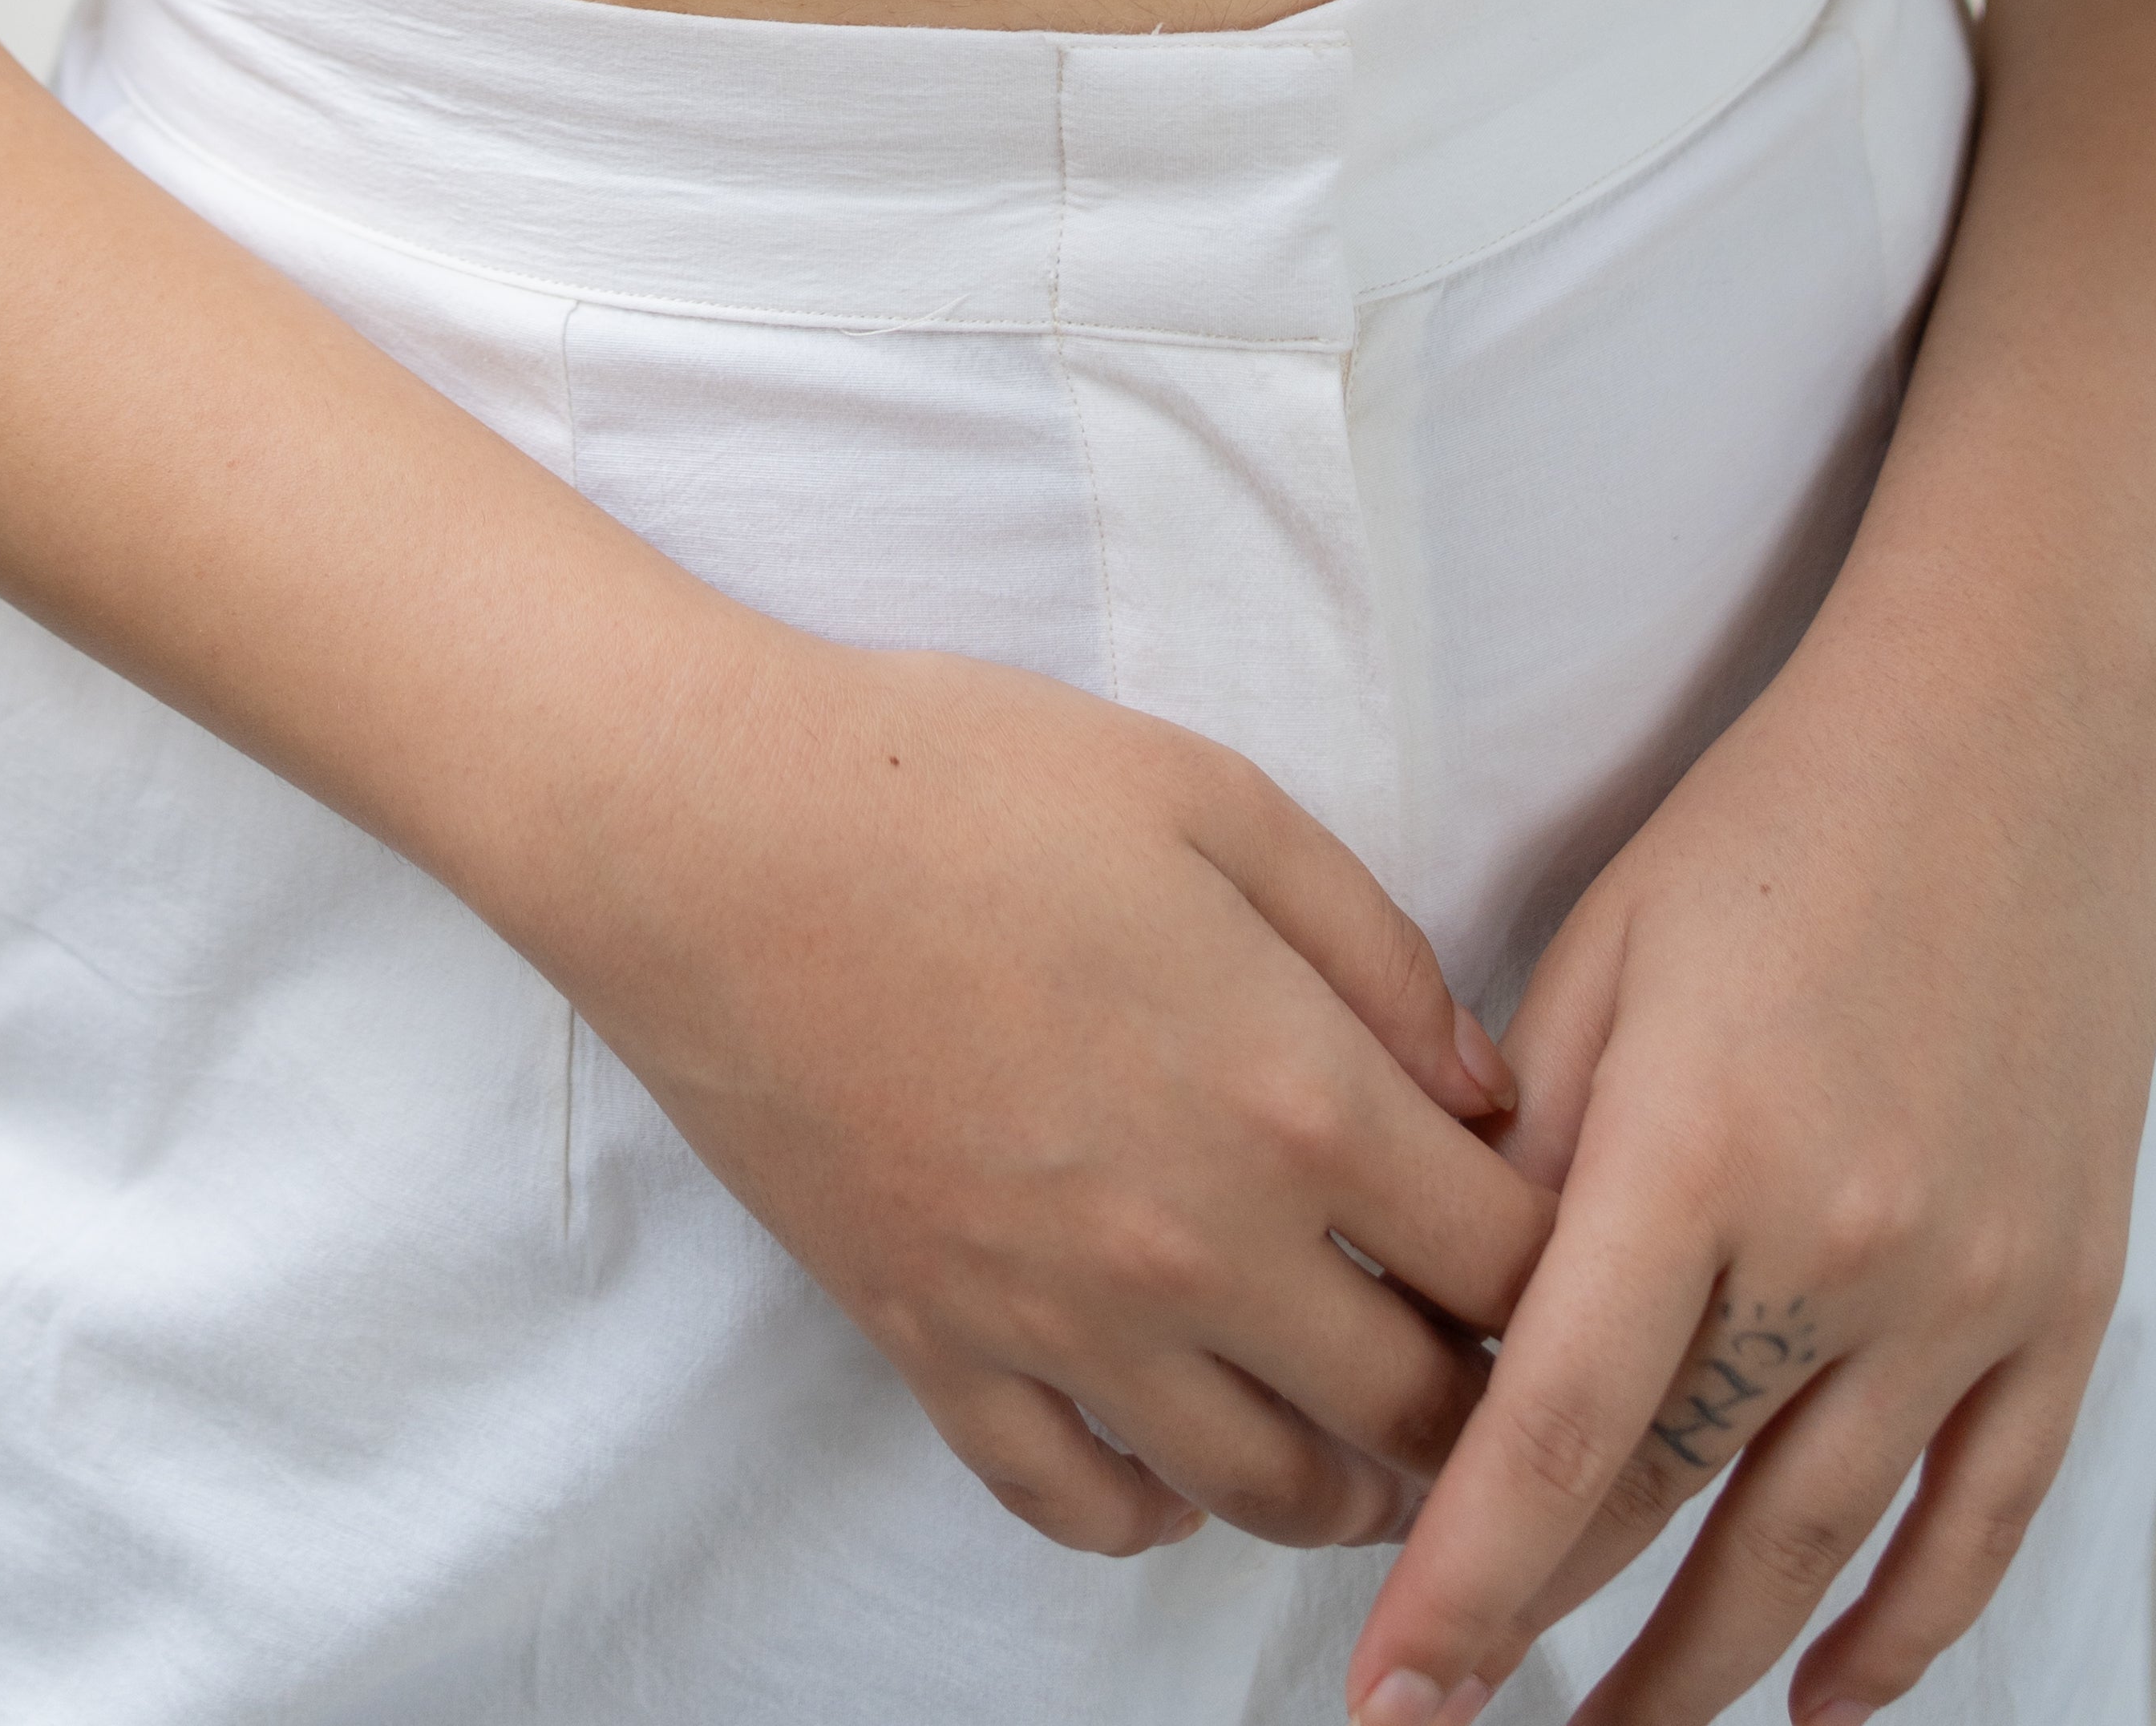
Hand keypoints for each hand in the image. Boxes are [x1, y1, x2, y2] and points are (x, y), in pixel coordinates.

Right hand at [547, 631, 1553, 1553]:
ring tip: (1365, 1429)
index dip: (1575, 1263)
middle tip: (1491, 1349)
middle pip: (1418, 1411)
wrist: (712, 828)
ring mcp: (1063, 1320)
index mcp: (1293, 1097)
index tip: (1570, 1241)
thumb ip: (1375, 947)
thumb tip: (1482, 1091)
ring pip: (1269, 1492)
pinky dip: (1153, 1510)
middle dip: (1487, 1394)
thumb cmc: (958, 777)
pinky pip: (1080, 1506)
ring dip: (1350, 1481)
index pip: (1514, 1264)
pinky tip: (1178, 1458)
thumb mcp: (1210, 795)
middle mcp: (1200, 1248)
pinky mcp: (938, 1346)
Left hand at [1343, 622, 2155, 1725]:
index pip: (1561, 1423)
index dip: (1469, 1574)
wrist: (2003, 752)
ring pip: (1817, 1541)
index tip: (1392, 1691)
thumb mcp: (1603, 957)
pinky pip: (1982, 1514)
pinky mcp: (2060, 1302)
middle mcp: (1842, 1246)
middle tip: (1455, 1714)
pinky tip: (1827, 1696)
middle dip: (1555, 1624)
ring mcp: (1969, 1291)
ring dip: (1711, 1664)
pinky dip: (1904, 1627)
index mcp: (1699, 1150)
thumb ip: (1528, 1145)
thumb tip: (1450, 1308)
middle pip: (1676, 1496)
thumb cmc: (1768, 831)